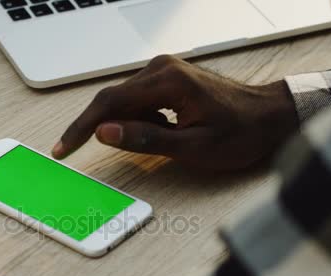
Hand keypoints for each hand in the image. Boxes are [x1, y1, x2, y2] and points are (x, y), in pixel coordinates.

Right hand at [52, 55, 298, 171]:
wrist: (268, 115)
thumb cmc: (239, 133)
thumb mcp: (194, 147)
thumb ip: (146, 139)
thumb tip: (104, 133)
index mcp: (166, 82)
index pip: (109, 104)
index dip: (80, 128)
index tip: (61, 149)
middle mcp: (160, 69)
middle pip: (111, 99)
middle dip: (92, 128)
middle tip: (72, 152)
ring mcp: (164, 71)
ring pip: (123, 101)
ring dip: (122, 126)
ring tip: (162, 142)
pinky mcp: (167, 78)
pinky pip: (138, 100)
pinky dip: (136, 120)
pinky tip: (163, 132)